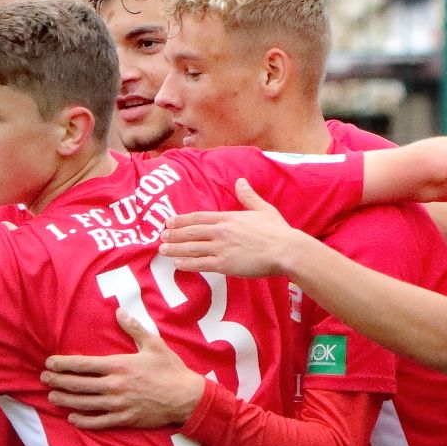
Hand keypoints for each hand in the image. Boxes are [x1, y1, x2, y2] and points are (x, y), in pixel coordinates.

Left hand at [41, 308, 206, 429]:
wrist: (186, 397)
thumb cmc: (170, 369)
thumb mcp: (154, 344)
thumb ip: (134, 328)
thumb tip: (119, 311)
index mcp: (119, 365)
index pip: (83, 364)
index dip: (63, 364)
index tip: (49, 363)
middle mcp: (114, 385)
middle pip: (78, 384)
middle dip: (58, 381)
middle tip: (44, 379)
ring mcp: (118, 404)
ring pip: (84, 404)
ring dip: (65, 401)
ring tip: (52, 397)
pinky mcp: (125, 419)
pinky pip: (99, 422)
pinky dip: (84, 421)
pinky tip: (72, 419)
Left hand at [159, 178, 304, 276]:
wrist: (286, 250)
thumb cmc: (278, 231)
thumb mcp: (263, 209)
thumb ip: (249, 196)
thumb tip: (240, 181)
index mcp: (229, 217)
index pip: (199, 217)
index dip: (182, 219)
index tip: (169, 221)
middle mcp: (221, 231)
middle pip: (191, 232)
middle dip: (174, 234)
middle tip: (160, 236)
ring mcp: (221, 248)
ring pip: (192, 248)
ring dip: (175, 249)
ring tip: (162, 250)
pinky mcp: (225, 264)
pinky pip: (201, 264)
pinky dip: (187, 264)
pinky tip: (177, 264)